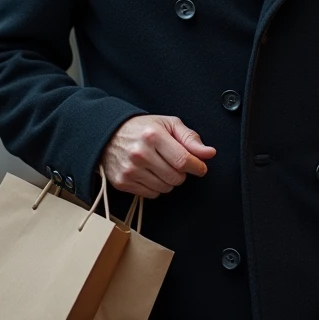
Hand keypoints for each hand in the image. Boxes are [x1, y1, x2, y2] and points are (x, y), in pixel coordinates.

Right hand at [101, 115, 215, 198]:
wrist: (108, 134)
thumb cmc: (143, 128)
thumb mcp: (168, 124)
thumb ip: (191, 138)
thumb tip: (209, 153)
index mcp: (153, 135)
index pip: (184, 160)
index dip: (197, 167)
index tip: (200, 167)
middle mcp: (140, 153)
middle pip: (176, 177)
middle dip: (181, 173)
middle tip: (174, 162)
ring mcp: (130, 170)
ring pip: (165, 188)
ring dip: (168, 180)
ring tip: (160, 166)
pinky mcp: (122, 182)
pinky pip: (152, 194)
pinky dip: (156, 186)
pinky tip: (149, 173)